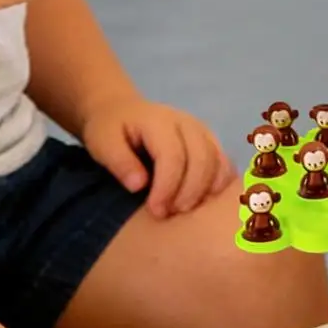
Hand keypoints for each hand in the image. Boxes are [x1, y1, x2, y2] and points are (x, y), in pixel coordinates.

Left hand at [81, 95, 235, 218]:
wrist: (121, 111)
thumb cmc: (110, 130)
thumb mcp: (102, 143)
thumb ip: (119, 162)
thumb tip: (139, 185)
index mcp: (159, 121)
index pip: (173, 155)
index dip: (167, 187)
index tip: (155, 211)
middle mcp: (186, 122)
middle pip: (201, 158)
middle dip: (188, 192)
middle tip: (168, 215)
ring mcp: (201, 131)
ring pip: (217, 161)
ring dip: (205, 191)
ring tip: (183, 211)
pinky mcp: (209, 141)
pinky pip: (225, 164)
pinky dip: (219, 186)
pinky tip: (203, 203)